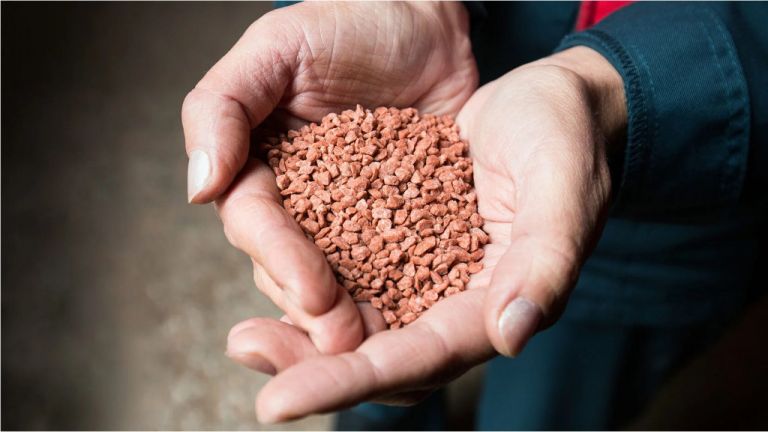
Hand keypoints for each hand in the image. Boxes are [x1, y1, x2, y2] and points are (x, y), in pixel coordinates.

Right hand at [182, 2, 476, 353]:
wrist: (427, 23)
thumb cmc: (349, 24)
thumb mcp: (278, 48)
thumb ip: (223, 106)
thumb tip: (196, 188)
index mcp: (261, 169)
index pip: (257, 224)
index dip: (280, 261)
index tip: (312, 294)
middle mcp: (302, 204)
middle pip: (292, 268)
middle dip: (315, 309)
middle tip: (344, 341)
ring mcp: (354, 219)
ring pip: (342, 281)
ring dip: (356, 318)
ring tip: (380, 346)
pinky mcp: (405, 223)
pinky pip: (401, 267)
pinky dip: (406, 298)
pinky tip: (420, 326)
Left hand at [226, 46, 625, 421]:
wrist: (551, 102)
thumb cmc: (567, 138)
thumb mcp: (564, 188)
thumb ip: (545, 262)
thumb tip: (510, 336)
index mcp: (495, 303)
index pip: (418, 358)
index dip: (349, 381)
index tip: (278, 401)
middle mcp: (454, 301)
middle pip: (377, 357)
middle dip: (309, 369)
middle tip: (246, 354)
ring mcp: (425, 273)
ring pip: (356, 326)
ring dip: (299, 335)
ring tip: (243, 338)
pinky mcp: (402, 239)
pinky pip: (351, 278)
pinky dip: (310, 287)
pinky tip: (272, 276)